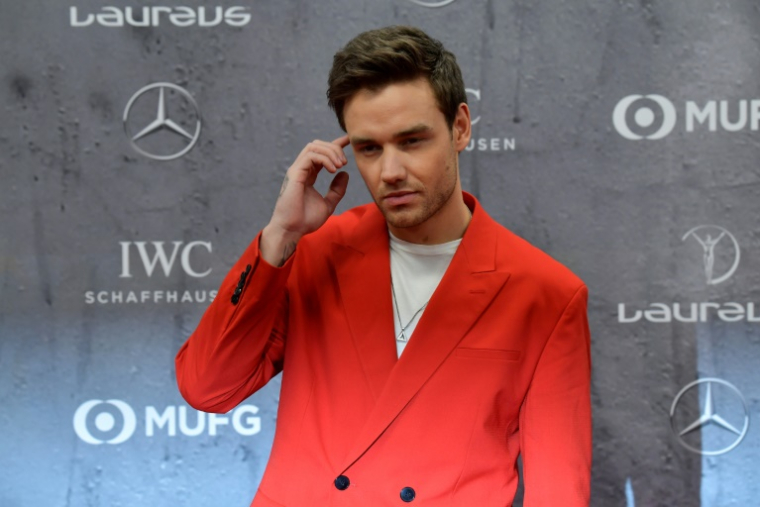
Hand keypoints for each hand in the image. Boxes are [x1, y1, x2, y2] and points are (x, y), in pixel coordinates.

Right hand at [261, 135, 350, 265]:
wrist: (292, 230)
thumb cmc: (306, 220)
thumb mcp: (328, 204)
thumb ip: (336, 190)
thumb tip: (344, 173)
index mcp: (308, 174)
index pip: (321, 153)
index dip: (336, 144)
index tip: (349, 141)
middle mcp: (301, 169)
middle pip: (318, 145)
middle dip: (334, 148)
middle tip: (344, 162)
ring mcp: (297, 170)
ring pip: (314, 146)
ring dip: (330, 152)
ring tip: (340, 165)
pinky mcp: (294, 173)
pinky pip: (310, 155)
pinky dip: (324, 159)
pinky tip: (333, 170)